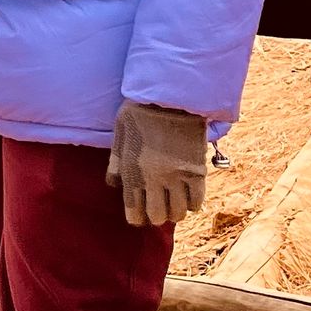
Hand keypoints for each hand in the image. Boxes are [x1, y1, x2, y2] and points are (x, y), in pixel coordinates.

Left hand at [107, 101, 206, 226]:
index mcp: (132, 171)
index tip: (141, 212)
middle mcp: (154, 179)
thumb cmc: (141, 110)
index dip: (137, 217)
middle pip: (157, 217)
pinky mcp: (197, 171)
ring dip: (175, 210)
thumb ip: (115, 162)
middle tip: (158, 204)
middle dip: (156, 214)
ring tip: (173, 199)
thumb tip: (113, 185)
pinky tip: (187, 193)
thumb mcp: (120, 132)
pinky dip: (192, 203)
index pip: (134, 214)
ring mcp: (177, 176)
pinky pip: (197, 202)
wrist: (173, 93)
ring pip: (178, 214)